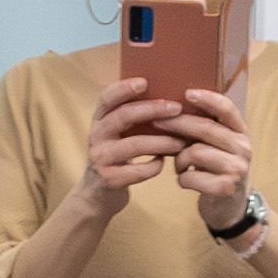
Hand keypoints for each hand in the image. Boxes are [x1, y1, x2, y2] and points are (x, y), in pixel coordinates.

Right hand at [75, 74, 188, 218]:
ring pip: (134, 145)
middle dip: (152, 110)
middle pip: (123, 116)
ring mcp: (101, 158)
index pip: (106, 98)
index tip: (145, 81)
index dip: (124, 88)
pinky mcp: (109, 179)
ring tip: (181, 142)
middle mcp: (96, 136)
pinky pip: (137, 171)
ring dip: (161, 142)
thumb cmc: (117, 159)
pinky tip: (163, 163)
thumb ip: (132, 120)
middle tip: (176, 108)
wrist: (98, 196)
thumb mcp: (117, 136)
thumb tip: (170, 100)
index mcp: (99, 121)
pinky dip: (154, 166)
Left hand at [166, 88, 257, 230]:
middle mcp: (243, 148)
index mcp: (241, 132)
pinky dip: (182, 179)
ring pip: (195, 152)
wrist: (229, 208)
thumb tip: (170, 110)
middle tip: (156, 122)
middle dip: (177, 124)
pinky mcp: (225, 188)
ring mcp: (237, 169)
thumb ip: (204, 130)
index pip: (227, 109)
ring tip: (180, 165)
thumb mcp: (217, 147)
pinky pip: (192, 177)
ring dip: (179, 159)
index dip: (208, 99)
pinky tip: (185, 180)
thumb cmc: (216, 171)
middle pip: (206, 128)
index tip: (187, 93)